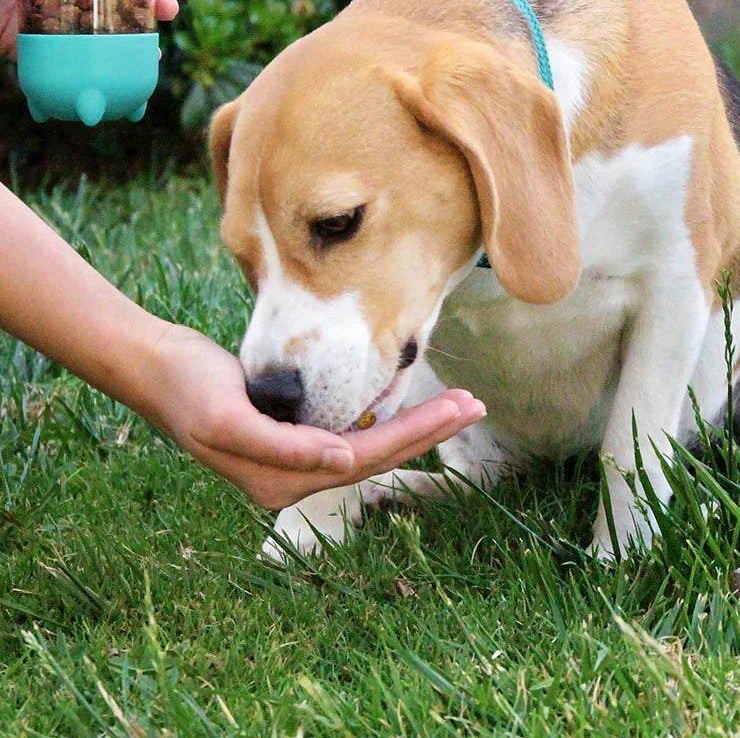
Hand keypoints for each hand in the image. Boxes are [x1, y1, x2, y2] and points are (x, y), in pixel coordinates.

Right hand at [142, 322, 486, 509]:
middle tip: (476, 404)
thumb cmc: (188, 386)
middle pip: (378, 455)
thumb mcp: (228, 416)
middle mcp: (294, 478)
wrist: (156, 368)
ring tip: (457, 404)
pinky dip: (387, 419)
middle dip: (429, 430)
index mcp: (281, 479)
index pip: (367, 456)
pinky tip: (411, 406)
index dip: (417, 432)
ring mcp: (294, 461)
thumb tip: (344, 462)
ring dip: (415, 426)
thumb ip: (285, 447)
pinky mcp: (293, 439)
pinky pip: (352, 434)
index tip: (459, 408)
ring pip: (370, 447)